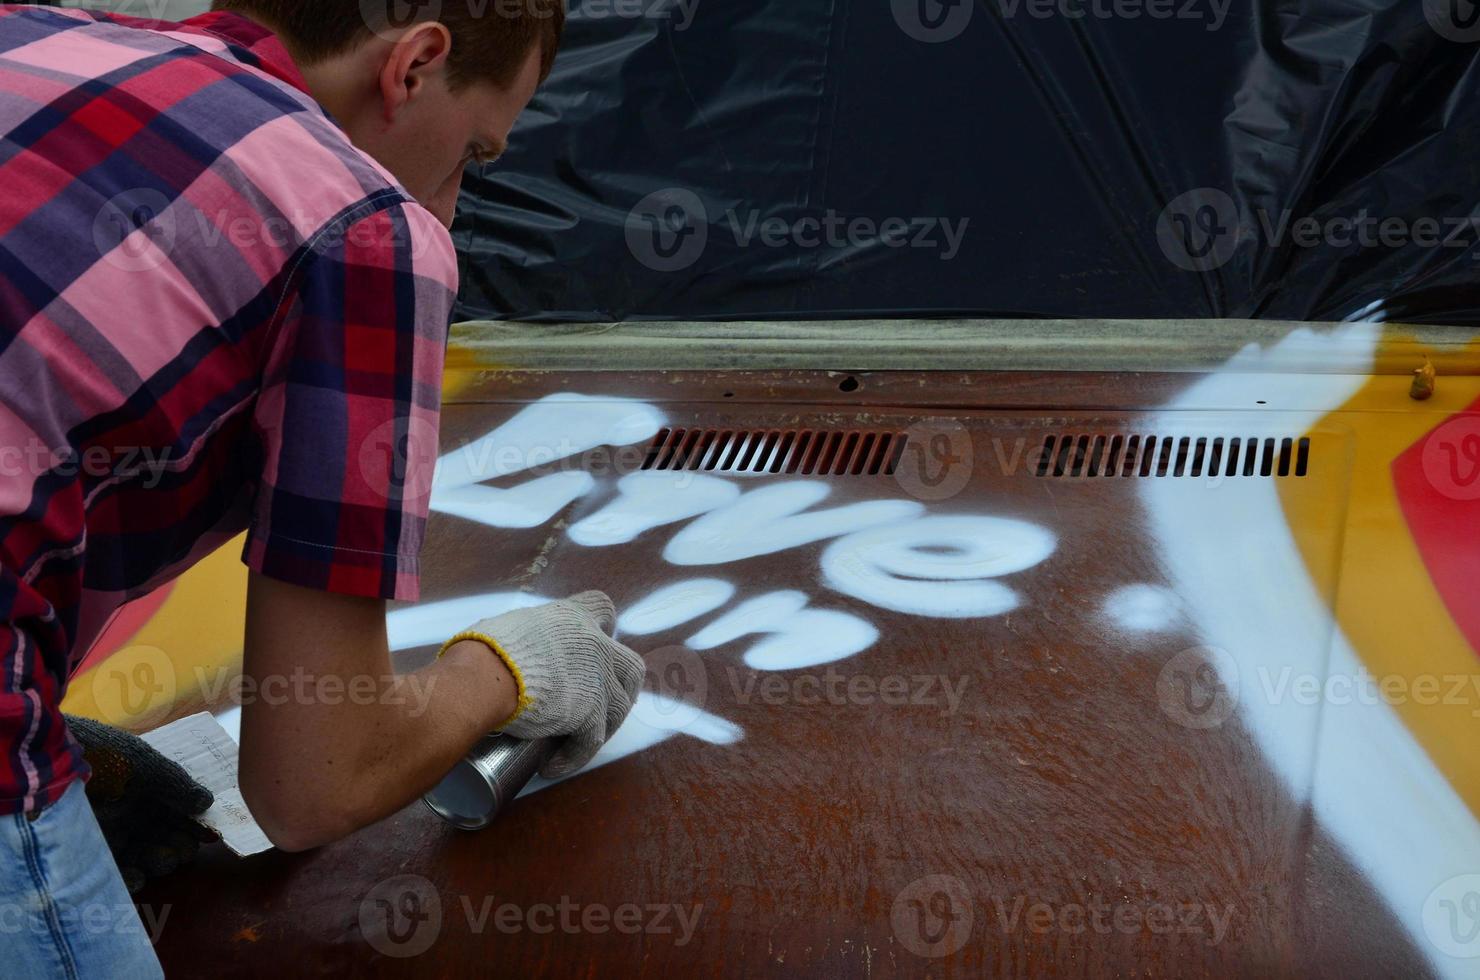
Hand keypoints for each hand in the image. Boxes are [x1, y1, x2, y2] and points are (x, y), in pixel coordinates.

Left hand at [65, 715, 214, 893]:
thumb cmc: (104, 757)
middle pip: (167, 839)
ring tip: (163, 860)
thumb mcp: (146, 765)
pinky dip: (131, 878)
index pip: (181, 814)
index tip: (207, 835)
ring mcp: (115, 833)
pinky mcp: (92, 852)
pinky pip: (117, 871)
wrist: (54, 763)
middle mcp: (135, 814)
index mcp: (152, 790)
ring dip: (159, 862)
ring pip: (146, 857)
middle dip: (180, 848)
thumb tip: (207, 801)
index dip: (196, 826)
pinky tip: (139, 876)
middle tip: (183, 850)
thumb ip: (177, 784)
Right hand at [446, 592, 644, 778]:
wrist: (484, 678)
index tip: (599, 639)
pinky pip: (591, 741)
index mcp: (572, 616)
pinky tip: (552, 766)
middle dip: (622, 687)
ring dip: (602, 727)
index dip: (604, 626)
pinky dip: (572, 757)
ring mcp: (597, 678)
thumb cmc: (484, 650)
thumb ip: (527, 636)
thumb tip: (512, 652)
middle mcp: (594, 644)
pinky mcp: (589, 712)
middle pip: (630, 666)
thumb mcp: (512, 627)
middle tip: (601, 703)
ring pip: (619, 708)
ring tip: (575, 742)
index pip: (602, 608)